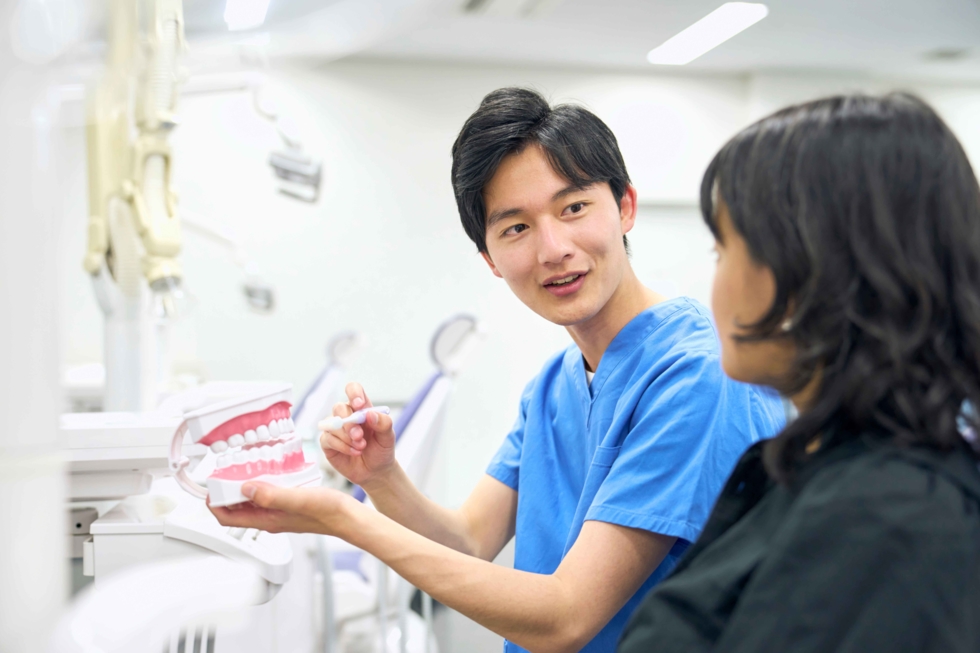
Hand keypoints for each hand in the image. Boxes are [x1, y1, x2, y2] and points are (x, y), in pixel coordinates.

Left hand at [208, 482, 357, 535]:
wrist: (348, 517)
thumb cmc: (327, 512)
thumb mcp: (297, 499)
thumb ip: (270, 495)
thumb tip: (245, 489)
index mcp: (267, 520)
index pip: (228, 519)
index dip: (215, 504)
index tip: (212, 487)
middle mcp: (270, 518)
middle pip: (237, 509)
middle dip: (227, 493)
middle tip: (226, 473)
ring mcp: (279, 513)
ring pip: (252, 502)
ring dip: (244, 487)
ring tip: (245, 469)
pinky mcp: (289, 505)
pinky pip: (268, 495)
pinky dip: (263, 484)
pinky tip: (271, 472)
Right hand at [318, 382, 396, 487]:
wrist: (376, 471)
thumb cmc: (381, 450)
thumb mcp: (388, 437)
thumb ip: (383, 423)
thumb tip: (369, 413)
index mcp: (362, 408)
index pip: (353, 389)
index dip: (354, 393)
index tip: (359, 405)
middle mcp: (347, 415)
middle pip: (339, 407)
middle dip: (350, 423)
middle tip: (360, 436)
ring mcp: (336, 428)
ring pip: (332, 424)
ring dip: (347, 437)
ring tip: (361, 447)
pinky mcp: (328, 442)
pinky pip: (328, 439)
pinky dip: (342, 447)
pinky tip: (354, 452)